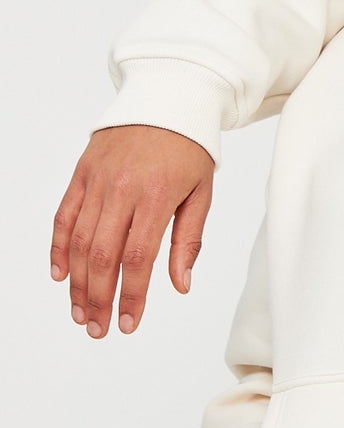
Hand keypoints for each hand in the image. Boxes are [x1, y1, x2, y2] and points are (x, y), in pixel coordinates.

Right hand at [51, 126, 214, 337]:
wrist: (167, 99)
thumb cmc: (190, 150)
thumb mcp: (202, 194)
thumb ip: (188, 241)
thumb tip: (180, 286)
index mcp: (157, 196)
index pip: (138, 258)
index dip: (131, 295)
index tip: (129, 324)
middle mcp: (121, 189)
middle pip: (101, 255)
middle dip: (98, 298)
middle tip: (98, 329)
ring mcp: (97, 180)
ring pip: (78, 240)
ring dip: (76, 282)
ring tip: (80, 312)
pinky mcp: (81, 173)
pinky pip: (64, 216)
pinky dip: (58, 248)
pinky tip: (59, 276)